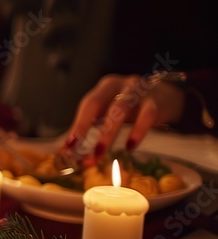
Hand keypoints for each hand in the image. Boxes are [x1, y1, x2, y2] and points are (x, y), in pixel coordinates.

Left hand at [66, 74, 185, 157]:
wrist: (171, 96)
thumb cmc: (133, 106)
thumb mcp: (112, 110)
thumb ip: (92, 126)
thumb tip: (68, 150)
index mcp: (105, 87)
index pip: (87, 104)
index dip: (77, 124)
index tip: (68, 146)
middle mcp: (120, 85)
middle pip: (97, 103)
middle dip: (85, 128)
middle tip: (79, 151)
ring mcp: (139, 91)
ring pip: (119, 109)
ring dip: (107, 133)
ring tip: (99, 153)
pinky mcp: (156, 102)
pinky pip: (146, 116)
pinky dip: (136, 132)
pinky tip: (129, 147)